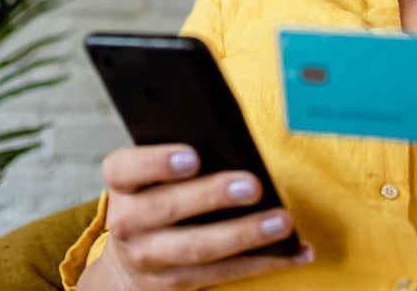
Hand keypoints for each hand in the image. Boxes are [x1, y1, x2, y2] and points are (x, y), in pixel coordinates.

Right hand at [78, 143, 313, 290]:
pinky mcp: (176, 282)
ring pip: (198, 247)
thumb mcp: (149, 177)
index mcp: (121, 184)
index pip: (125, 168)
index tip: (193, 157)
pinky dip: (263, 262)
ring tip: (281, 221)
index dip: (157, 162)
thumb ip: (175, 158)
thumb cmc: (153, 198)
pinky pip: (223, 272)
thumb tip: (229, 139)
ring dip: (244, 234)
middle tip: (252, 185)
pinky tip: (294, 251)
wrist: (130, 262)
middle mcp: (127, 222)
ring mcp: (150, 256)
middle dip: (211, 196)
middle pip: (167, 208)